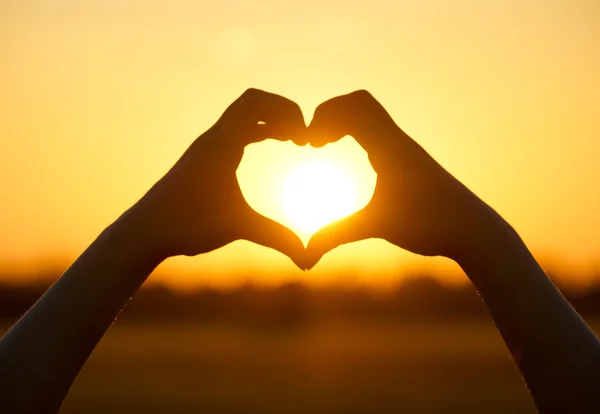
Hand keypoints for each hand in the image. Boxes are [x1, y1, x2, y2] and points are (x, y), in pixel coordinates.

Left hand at [121, 88, 307, 268]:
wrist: (144, 231)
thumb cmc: (186, 225)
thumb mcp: (237, 227)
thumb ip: (276, 238)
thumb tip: (308, 260)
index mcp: (221, 145)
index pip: (256, 104)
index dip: (288, 112)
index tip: (306, 138)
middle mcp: (213, 138)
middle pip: (252, 101)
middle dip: (282, 111)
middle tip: (303, 135)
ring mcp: (207, 146)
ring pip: (243, 115)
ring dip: (270, 120)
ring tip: (293, 139)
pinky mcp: (204, 157)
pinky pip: (236, 130)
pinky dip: (258, 131)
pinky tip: (271, 146)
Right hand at [305, 90, 505, 268]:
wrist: (474, 230)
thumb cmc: (431, 225)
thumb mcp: (378, 227)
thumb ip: (337, 235)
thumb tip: (305, 257)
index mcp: (390, 148)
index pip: (352, 110)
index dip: (322, 119)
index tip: (307, 145)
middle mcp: (398, 140)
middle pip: (359, 101)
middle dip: (329, 113)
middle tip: (312, 141)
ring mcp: (404, 148)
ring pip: (370, 113)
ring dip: (342, 121)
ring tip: (322, 146)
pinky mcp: (408, 159)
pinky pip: (378, 130)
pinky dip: (355, 132)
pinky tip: (349, 157)